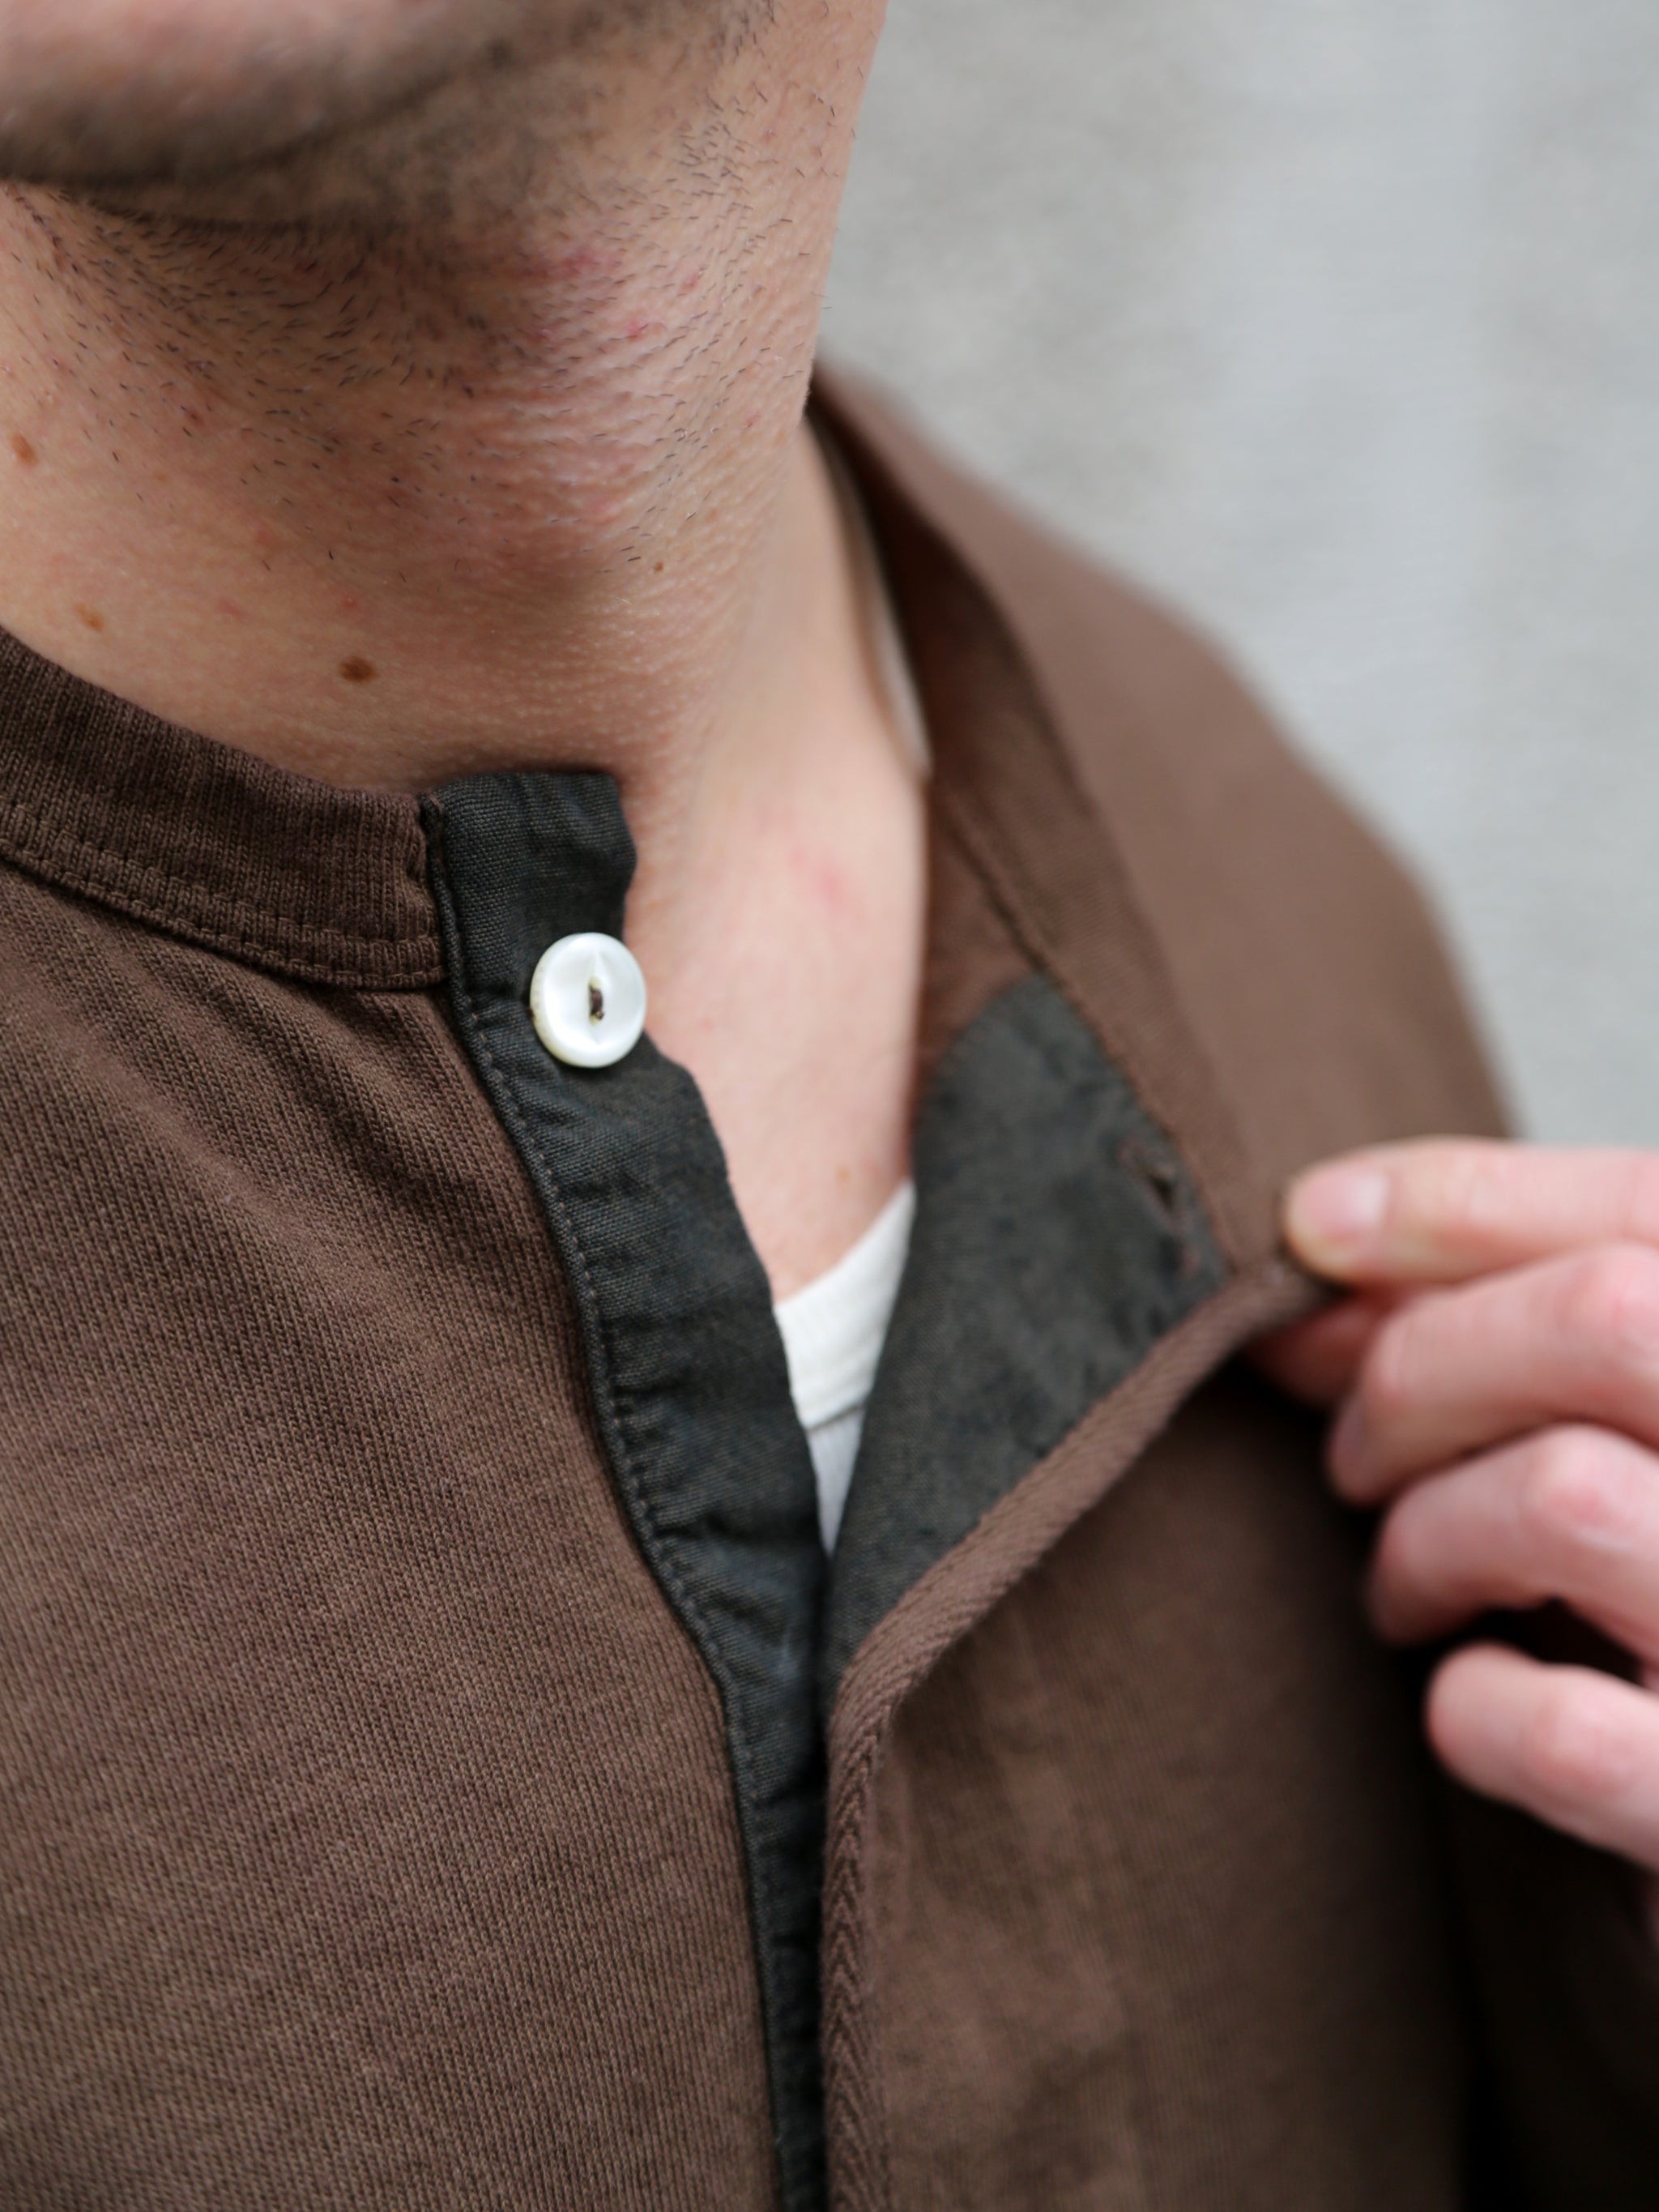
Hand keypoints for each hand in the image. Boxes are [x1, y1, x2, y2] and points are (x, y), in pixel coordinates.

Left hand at [1257, 1140, 1658, 1905]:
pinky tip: (1474, 1708)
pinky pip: (1567, 1734)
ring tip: (1404, 1587)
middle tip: (1356, 1459)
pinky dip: (1477, 1712)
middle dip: (1420, 1371)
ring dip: (1427, 1537)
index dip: (1455, 1201)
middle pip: (1604, 1321)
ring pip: (1564, 1498)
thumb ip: (1496, 1328)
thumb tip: (1313, 1239)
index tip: (1310, 1227)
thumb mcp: (1621, 1433)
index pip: (1646, 1210)